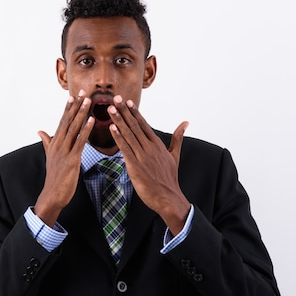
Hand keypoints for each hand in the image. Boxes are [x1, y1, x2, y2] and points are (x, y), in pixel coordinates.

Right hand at [34, 90, 94, 226]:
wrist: (52, 195)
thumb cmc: (54, 178)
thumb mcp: (49, 157)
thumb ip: (46, 142)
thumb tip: (40, 131)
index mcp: (54, 143)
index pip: (62, 121)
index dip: (68, 108)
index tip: (73, 95)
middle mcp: (58, 144)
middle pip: (68, 121)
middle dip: (76, 106)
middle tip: (83, 92)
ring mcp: (64, 151)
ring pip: (74, 128)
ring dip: (81, 113)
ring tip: (88, 101)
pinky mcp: (72, 159)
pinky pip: (80, 142)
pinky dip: (86, 130)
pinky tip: (92, 121)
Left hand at [107, 95, 189, 233]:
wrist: (168, 198)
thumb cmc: (169, 178)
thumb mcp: (175, 155)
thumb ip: (178, 138)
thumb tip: (185, 123)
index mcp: (157, 144)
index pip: (144, 124)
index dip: (134, 112)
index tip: (127, 101)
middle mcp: (150, 148)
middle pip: (135, 126)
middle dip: (124, 111)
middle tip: (115, 98)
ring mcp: (142, 156)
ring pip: (129, 135)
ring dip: (119, 121)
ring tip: (110, 109)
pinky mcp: (135, 166)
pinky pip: (125, 149)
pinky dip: (118, 138)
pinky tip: (112, 128)